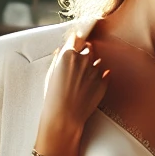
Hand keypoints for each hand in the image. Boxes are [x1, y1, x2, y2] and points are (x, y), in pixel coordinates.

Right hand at [37, 30, 109, 155]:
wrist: (64, 117)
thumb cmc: (53, 97)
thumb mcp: (51, 74)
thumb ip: (58, 59)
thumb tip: (62, 50)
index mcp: (68, 55)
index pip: (75, 38)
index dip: (75, 40)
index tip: (76, 41)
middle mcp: (83, 60)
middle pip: (88, 48)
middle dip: (84, 52)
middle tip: (78, 62)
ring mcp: (95, 70)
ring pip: (96, 61)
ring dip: (91, 65)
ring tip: (82, 79)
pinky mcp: (103, 81)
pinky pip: (104, 73)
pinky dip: (99, 76)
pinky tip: (89, 85)